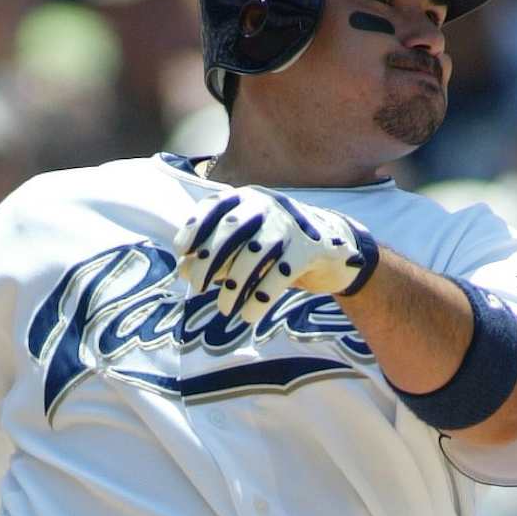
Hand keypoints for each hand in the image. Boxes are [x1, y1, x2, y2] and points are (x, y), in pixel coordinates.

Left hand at [175, 186, 378, 320]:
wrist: (335, 250)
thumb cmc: (279, 249)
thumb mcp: (247, 246)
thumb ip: (217, 254)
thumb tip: (182, 271)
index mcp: (250, 199)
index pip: (215, 206)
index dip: (195, 227)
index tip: (181, 252)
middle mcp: (269, 206)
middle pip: (231, 231)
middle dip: (209, 260)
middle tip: (196, 287)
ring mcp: (291, 226)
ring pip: (253, 255)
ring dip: (234, 286)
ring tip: (224, 309)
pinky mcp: (309, 249)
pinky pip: (278, 276)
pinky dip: (259, 299)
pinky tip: (248, 316)